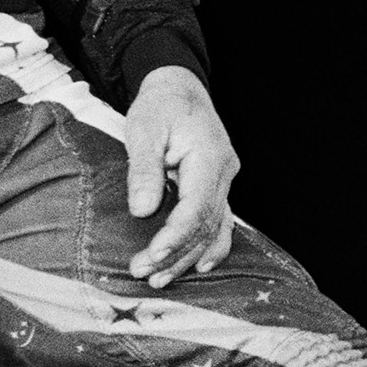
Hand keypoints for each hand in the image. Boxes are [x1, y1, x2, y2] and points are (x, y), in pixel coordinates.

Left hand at [124, 66, 238, 286]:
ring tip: (160, 278)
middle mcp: (224, 172)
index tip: (153, 255)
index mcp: (209, 156)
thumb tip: (142, 210)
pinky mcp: (217, 186)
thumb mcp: (143, 130)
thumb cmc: (160, 106)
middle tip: (143, 273)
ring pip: (213, 228)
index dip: (176, 235)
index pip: (197, 206)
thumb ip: (143, 170)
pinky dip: (211, 246)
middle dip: (176, 253)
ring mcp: (225, 180)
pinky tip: (200, 266)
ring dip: (188, 256)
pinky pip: (220, 222)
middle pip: (205, 224)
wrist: (178, 88)